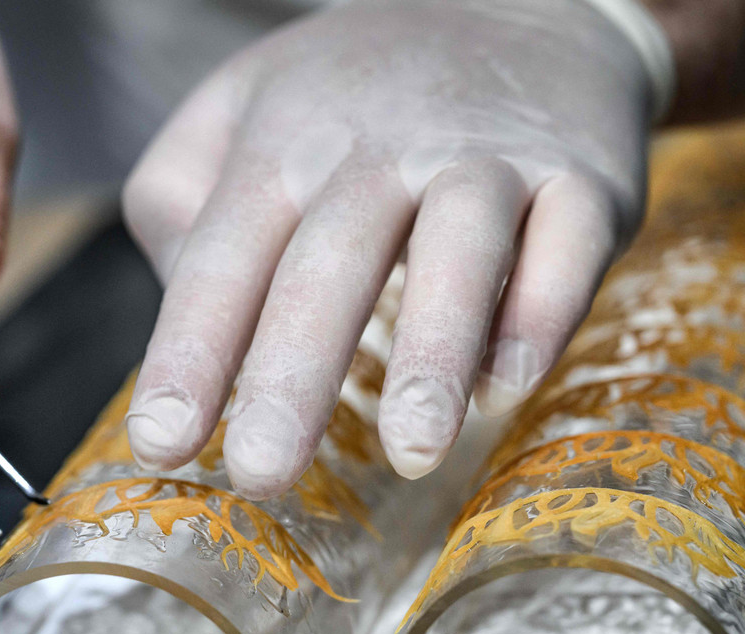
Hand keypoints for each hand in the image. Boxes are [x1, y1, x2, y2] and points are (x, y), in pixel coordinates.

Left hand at [123, 0, 658, 496]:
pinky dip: (541, 316)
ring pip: (461, 249)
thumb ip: (183, 200)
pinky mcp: (582, 175)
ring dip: (436, 352)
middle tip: (263, 476)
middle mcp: (383, 146)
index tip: (162, 444)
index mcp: (286, 140)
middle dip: (293, 375)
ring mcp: (489, 155)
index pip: (225, 255)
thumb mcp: (242, 109)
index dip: (190, 351)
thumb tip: (180, 310)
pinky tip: (506, 385)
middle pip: (331, 262)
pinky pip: (567, 246)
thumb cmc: (359, 90)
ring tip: (413, 453)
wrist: (519, 6)